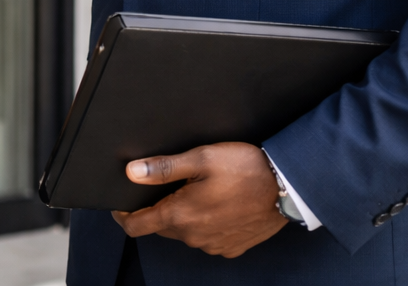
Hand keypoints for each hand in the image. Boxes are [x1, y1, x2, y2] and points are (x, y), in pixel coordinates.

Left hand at [111, 142, 287, 257]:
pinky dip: (203, 225)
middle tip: (164, 187)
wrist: (288, 188)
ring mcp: (213, 245)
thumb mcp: (201, 158)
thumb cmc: (245, 168)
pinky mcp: (231, 248)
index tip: (119, 206)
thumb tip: (131, 172)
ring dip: (181, 217)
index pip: (137, 226)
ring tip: (194, 192)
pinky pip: (206, 239)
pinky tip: (215, 205)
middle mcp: (195, 237)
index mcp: (181, 215)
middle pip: (160, 228)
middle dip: (155, 210)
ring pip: (184, 234)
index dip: (123, 216)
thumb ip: (163, 167)